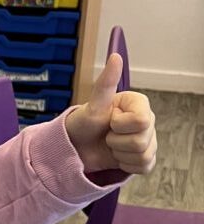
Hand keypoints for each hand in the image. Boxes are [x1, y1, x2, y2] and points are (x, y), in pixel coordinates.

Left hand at [64, 53, 156, 175]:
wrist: (76, 147)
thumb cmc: (83, 123)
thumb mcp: (93, 104)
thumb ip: (106, 83)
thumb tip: (115, 57)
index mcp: (139, 104)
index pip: (141, 121)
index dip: (120, 125)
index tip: (109, 120)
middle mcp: (147, 120)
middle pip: (142, 141)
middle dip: (117, 141)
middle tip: (106, 135)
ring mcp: (148, 139)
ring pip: (143, 155)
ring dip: (119, 154)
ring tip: (109, 145)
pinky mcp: (144, 157)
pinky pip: (144, 166)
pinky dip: (126, 165)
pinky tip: (116, 157)